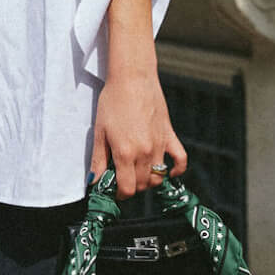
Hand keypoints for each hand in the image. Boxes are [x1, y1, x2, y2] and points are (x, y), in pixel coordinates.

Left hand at [90, 70, 187, 198]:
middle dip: (131, 187)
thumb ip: (98, 160)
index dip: (120, 194)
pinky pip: (180, 159)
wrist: (133, 79)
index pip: (127, 189)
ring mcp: (160, 145)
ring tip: (137, 173)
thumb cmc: (112, 102)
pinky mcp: (170, 135)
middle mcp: (145, 152)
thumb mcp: (99, 132)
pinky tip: (168, 172)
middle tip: (121, 179)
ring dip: (148, 181)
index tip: (114, 191)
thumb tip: (94, 182)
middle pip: (142, 185)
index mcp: (125, 153)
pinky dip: (177, 170)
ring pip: (158, 176)